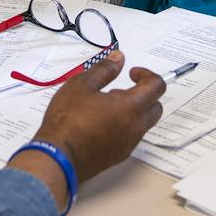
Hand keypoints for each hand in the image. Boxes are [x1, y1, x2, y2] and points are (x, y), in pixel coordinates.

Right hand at [7, 51, 165, 208]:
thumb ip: (104, 69)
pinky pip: (130, 136)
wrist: (57, 157)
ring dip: (132, 110)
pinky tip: (99, 123)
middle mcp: (136, 127)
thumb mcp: (82, 85)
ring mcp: (129, 144)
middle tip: (119, 90)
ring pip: (142, 123)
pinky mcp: (119, 156)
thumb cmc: (68, 120)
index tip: (131, 73)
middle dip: (143, 94)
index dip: (147, 74)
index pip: (157, 86)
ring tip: (103, 106)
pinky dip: (123, 126)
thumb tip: (119, 59)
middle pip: (155, 107)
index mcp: (131, 107)